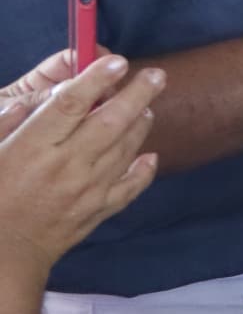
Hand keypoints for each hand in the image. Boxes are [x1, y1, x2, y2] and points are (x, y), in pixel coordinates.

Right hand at [0, 53, 162, 281]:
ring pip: (126, 148)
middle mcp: (66, 166)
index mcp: (32, 148)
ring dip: (140, 124)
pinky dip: (144, 168)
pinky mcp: (97, 210)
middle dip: (137, 94)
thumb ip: (9, 124)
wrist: (2, 251)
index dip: (95, 79)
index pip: (70, 105)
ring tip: (147, 106)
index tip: (116, 61)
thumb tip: (37, 100)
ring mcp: (87, 190)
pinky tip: (150, 154)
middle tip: (157, 75)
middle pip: (111, 121)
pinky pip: (131, 185)